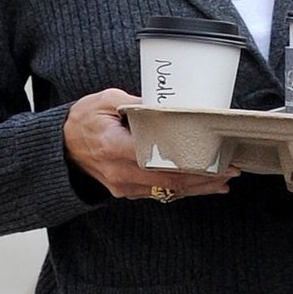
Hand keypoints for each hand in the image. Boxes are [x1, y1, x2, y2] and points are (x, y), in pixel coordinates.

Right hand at [63, 90, 236, 199]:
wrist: (60, 147)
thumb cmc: (83, 120)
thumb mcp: (107, 100)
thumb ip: (137, 103)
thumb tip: (169, 107)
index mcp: (114, 147)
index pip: (159, 158)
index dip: (190, 160)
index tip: (214, 156)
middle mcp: (120, 172)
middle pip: (170, 179)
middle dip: (204, 176)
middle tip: (231, 169)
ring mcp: (123, 186)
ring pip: (168, 190)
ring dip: (199, 187)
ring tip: (225, 179)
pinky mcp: (127, 192)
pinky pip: (160, 193)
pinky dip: (184, 190)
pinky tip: (204, 186)